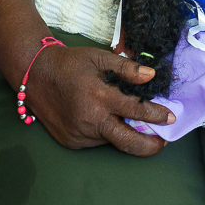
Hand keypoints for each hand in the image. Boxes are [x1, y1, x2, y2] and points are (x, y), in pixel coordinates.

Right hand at [23, 44, 172, 155]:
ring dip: (123, 134)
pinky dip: (104, 133)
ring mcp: (79, 135)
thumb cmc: (69, 64)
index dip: (156, 115)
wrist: (33, 75)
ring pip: (110, 140)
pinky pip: (95, 141)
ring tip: (129, 123)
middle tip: (163, 143)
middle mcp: (89, 120)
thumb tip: (151, 76)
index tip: (170, 117)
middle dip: (149, 146)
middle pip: (127, 142)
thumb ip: (125, 68)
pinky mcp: (71, 142)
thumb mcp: (98, 58)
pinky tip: (102, 120)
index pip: (135, 110)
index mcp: (98, 96)